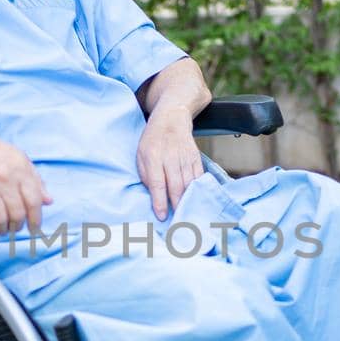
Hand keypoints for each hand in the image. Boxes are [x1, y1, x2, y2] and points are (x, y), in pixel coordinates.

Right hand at [0, 128, 51, 235]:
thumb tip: (48, 201)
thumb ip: (36, 181)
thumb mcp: (20, 160)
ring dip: (3, 229)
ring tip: (3, 229)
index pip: (33, 201)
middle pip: (17, 213)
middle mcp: (4, 178)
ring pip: (0, 218)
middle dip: (18, 226)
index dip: (36, 219)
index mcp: (20, 169)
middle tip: (15, 227)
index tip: (35, 228)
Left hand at [136, 106, 203, 220]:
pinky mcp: (196, 157)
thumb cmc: (152, 140)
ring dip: (188, 201)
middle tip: (177, 222)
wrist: (172, 118)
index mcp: (153, 156)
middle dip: (177, 205)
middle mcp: (171, 156)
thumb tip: (155, 197)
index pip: (158, 183)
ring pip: (189, 183)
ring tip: (187, 215)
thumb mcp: (140, 155)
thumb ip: (146, 176)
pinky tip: (196, 201)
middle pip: (176, 185)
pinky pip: (198, 177)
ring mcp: (185, 157)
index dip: (160, 201)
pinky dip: (198, 191)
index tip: (162, 216)